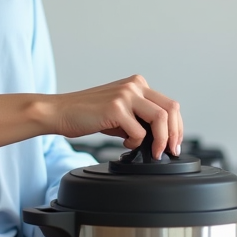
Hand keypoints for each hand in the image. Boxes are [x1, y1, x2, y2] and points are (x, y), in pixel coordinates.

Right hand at [51, 75, 182, 158]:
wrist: (60, 112)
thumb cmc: (87, 115)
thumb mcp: (119, 112)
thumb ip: (139, 118)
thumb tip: (160, 138)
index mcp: (137, 84)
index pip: (169, 104)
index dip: (177, 127)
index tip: (174, 144)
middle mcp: (134, 85)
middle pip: (170, 109)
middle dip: (174, 134)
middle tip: (170, 151)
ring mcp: (125, 95)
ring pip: (160, 118)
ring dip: (161, 140)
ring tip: (152, 152)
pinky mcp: (116, 108)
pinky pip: (138, 131)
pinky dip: (135, 143)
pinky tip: (123, 143)